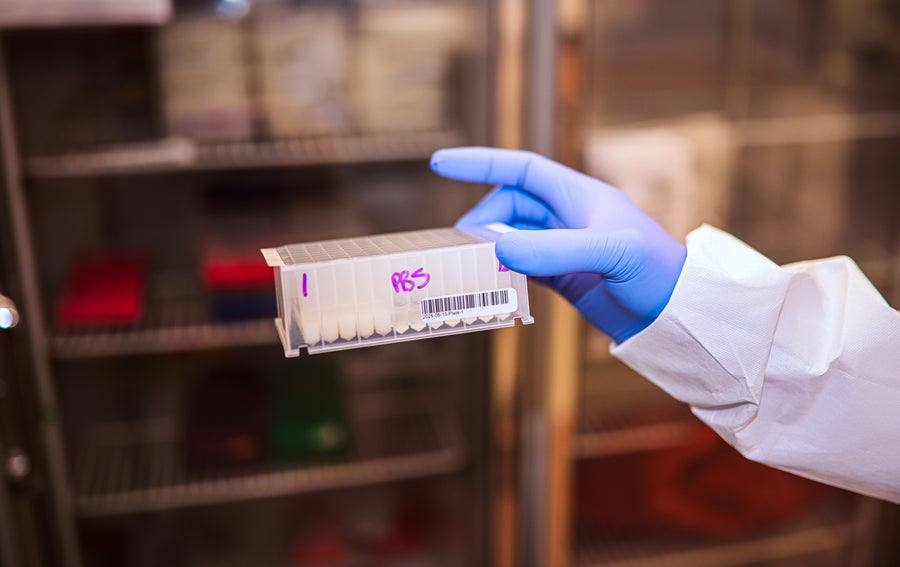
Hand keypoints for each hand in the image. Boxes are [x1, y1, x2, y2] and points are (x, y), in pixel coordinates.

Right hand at [430, 146, 686, 342]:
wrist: (677, 315)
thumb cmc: (657, 272)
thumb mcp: (609, 253)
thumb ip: (554, 250)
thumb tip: (498, 247)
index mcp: (578, 196)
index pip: (520, 169)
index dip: (480, 163)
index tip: (440, 164)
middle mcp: (568, 217)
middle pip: (508, 206)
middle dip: (482, 221)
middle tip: (465, 250)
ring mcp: (563, 248)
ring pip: (511, 238)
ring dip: (490, 249)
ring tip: (474, 269)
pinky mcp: (564, 278)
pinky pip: (520, 267)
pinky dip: (502, 273)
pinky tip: (493, 285)